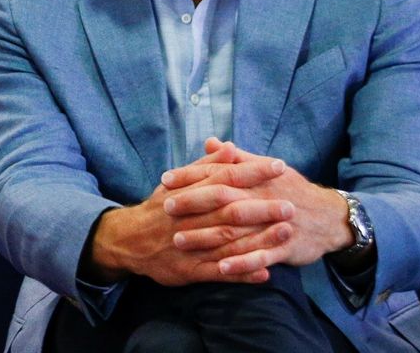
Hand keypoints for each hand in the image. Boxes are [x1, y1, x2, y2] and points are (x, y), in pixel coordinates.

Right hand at [86, 141, 288, 285]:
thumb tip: (228, 146)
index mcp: (188, 193)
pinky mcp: (188, 270)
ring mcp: (190, 245)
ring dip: (258, 239)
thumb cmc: (159, 208)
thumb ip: (205, 166)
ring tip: (286, 233)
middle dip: (261, 208)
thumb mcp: (176, 182)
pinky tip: (264, 272)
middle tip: (291, 204)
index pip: (223, 178)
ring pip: (226, 242)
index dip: (252, 172)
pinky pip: (218, 273)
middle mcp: (190, 218)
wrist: (128, 240)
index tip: (279, 166)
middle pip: (229, 211)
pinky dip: (241, 273)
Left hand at [162, 138, 352, 274]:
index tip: (165, 179)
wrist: (330, 216)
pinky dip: (242, 264)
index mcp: (255, 178)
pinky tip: (221, 269)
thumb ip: (236, 158)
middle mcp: (262, 198)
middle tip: (166, 208)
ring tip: (179, 241)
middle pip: (223, 199)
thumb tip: (210, 142)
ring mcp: (273, 224)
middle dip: (193, 203)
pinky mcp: (285, 247)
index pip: (218, 173)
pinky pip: (262, 257)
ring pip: (236, 231)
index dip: (191, 176)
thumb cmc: (291, 189)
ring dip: (207, 237)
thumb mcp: (266, 168)